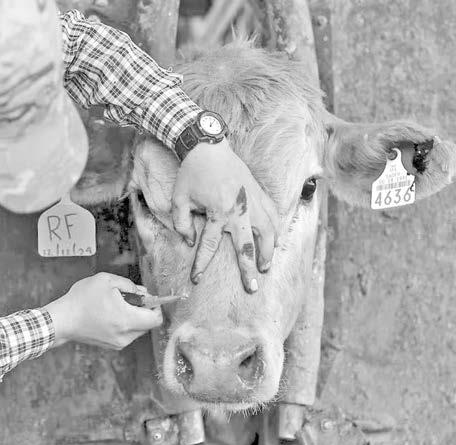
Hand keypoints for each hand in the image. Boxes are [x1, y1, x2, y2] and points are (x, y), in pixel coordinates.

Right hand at [48, 273, 162, 349]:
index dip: (156, 306)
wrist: (62, 320)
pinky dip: (125, 323)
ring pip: (138, 329)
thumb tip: (142, 293)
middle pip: (148, 323)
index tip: (148, 297)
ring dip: (134, 316)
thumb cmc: (81, 299)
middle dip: (143, 309)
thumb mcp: (106, 281)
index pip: (156, 319)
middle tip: (129, 297)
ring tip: (116, 305)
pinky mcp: (112, 346)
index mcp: (126, 319)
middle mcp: (125, 335)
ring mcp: (119, 343)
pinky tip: (109, 314)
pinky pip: (127, 333)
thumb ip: (129, 285)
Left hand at [171, 138, 278, 292]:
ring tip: (266, 267)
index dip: (201, 264)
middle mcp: (239, 210)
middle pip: (247, 246)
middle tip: (252, 287)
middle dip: (249, 269)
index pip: (209, 246)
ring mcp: (252, 201)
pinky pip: (273, 215)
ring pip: (267, 232)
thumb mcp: (179, 199)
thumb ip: (182, 223)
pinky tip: (276, 241)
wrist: (208, 146)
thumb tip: (191, 242)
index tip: (197, 280)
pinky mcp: (259, 192)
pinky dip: (276, 230)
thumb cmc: (192, 173)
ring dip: (268, 252)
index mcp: (218, 212)